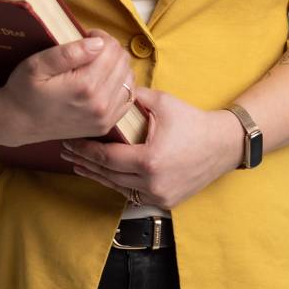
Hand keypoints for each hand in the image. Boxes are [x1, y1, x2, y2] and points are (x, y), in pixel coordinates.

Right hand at [0, 30, 135, 145]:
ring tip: (96, 63)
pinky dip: (121, 84)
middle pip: (122, 62)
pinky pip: (128, 98)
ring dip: (117, 66)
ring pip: (129, 78)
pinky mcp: (105, 125)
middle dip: (110, 49)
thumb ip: (68, 53)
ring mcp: (105, 117)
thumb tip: (98, 43)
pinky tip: (104, 80)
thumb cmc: (24, 91)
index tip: (86, 36)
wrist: (18, 124)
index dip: (101, 37)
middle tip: (90, 48)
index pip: (111, 49)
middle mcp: (100, 104)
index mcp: (85, 86)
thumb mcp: (37, 65)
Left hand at [59, 86, 241, 208]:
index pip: (107, 158)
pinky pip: (132, 194)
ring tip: (78, 164)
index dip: (85, 150)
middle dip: (85, 162)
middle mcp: (152, 183)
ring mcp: (159, 196)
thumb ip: (133, 95)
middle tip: (65, 152)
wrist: (223, 144)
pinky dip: (116, 183)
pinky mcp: (165, 201)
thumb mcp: (162, 102)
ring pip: (118, 187)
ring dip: (97, 176)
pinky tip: (103, 174)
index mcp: (149, 160)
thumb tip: (110, 87)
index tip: (69, 141)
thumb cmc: (192, 121)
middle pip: (108, 175)